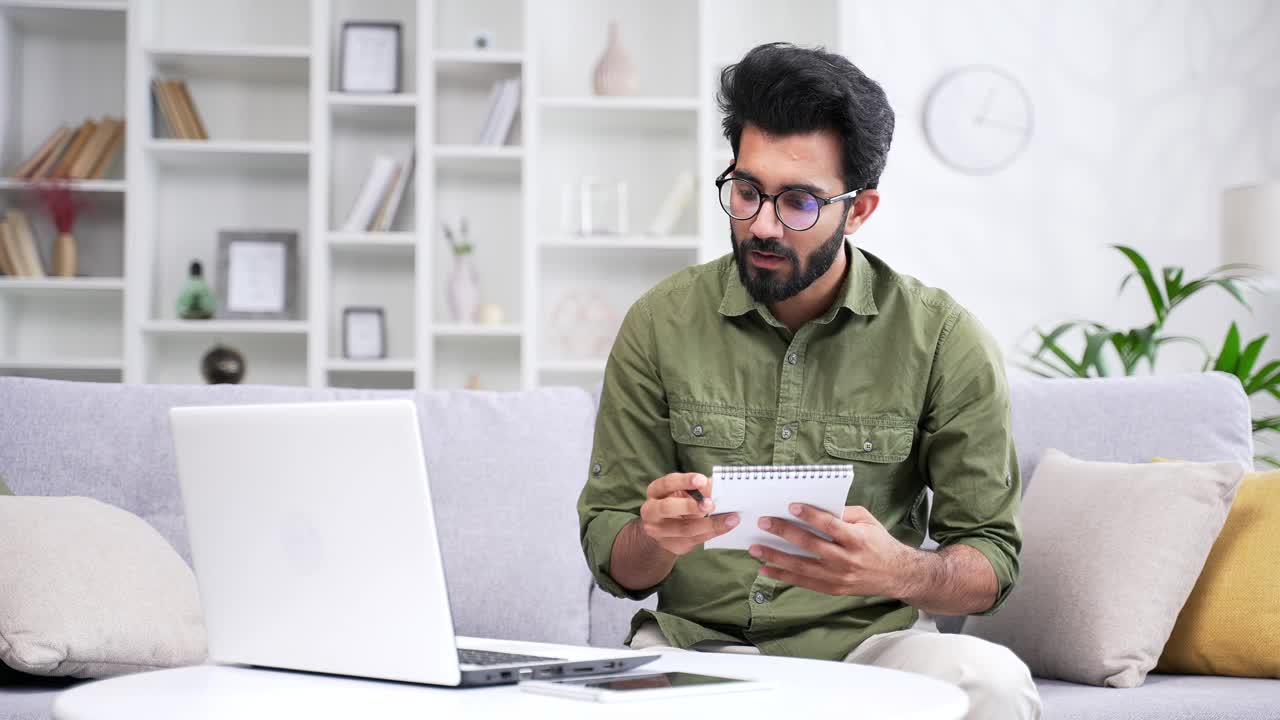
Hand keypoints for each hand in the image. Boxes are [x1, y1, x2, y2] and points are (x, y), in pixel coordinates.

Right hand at [639, 473, 739, 556]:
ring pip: (684, 528)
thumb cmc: (678, 503)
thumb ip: (699, 487)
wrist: (665, 530)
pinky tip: (727, 525)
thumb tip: (718, 484)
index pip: (667, 483)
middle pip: (668, 507)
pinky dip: (713, 532)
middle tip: (711, 504)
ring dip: (710, 523)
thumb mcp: (684, 492)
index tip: (702, 480)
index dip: (685, 481)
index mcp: (655, 491)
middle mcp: (651, 511)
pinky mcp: (672, 545)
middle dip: (690, 506)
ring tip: (731, 518)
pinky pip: (695, 539)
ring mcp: (659, 531)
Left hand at [749, 504, 909, 597]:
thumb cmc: (879, 542)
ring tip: (755, 548)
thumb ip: (843, 513)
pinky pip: (803, 582)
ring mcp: (838, 577)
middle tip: (764, 522)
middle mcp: (846, 560)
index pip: (829, 525)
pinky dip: (782, 576)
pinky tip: (766, 569)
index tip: (790, 506)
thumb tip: (815, 506)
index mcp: (856, 539)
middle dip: (784, 533)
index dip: (809, 515)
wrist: (895, 575)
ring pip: (801, 567)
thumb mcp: (866, 520)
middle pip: (810, 545)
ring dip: (775, 557)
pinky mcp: (833, 589)